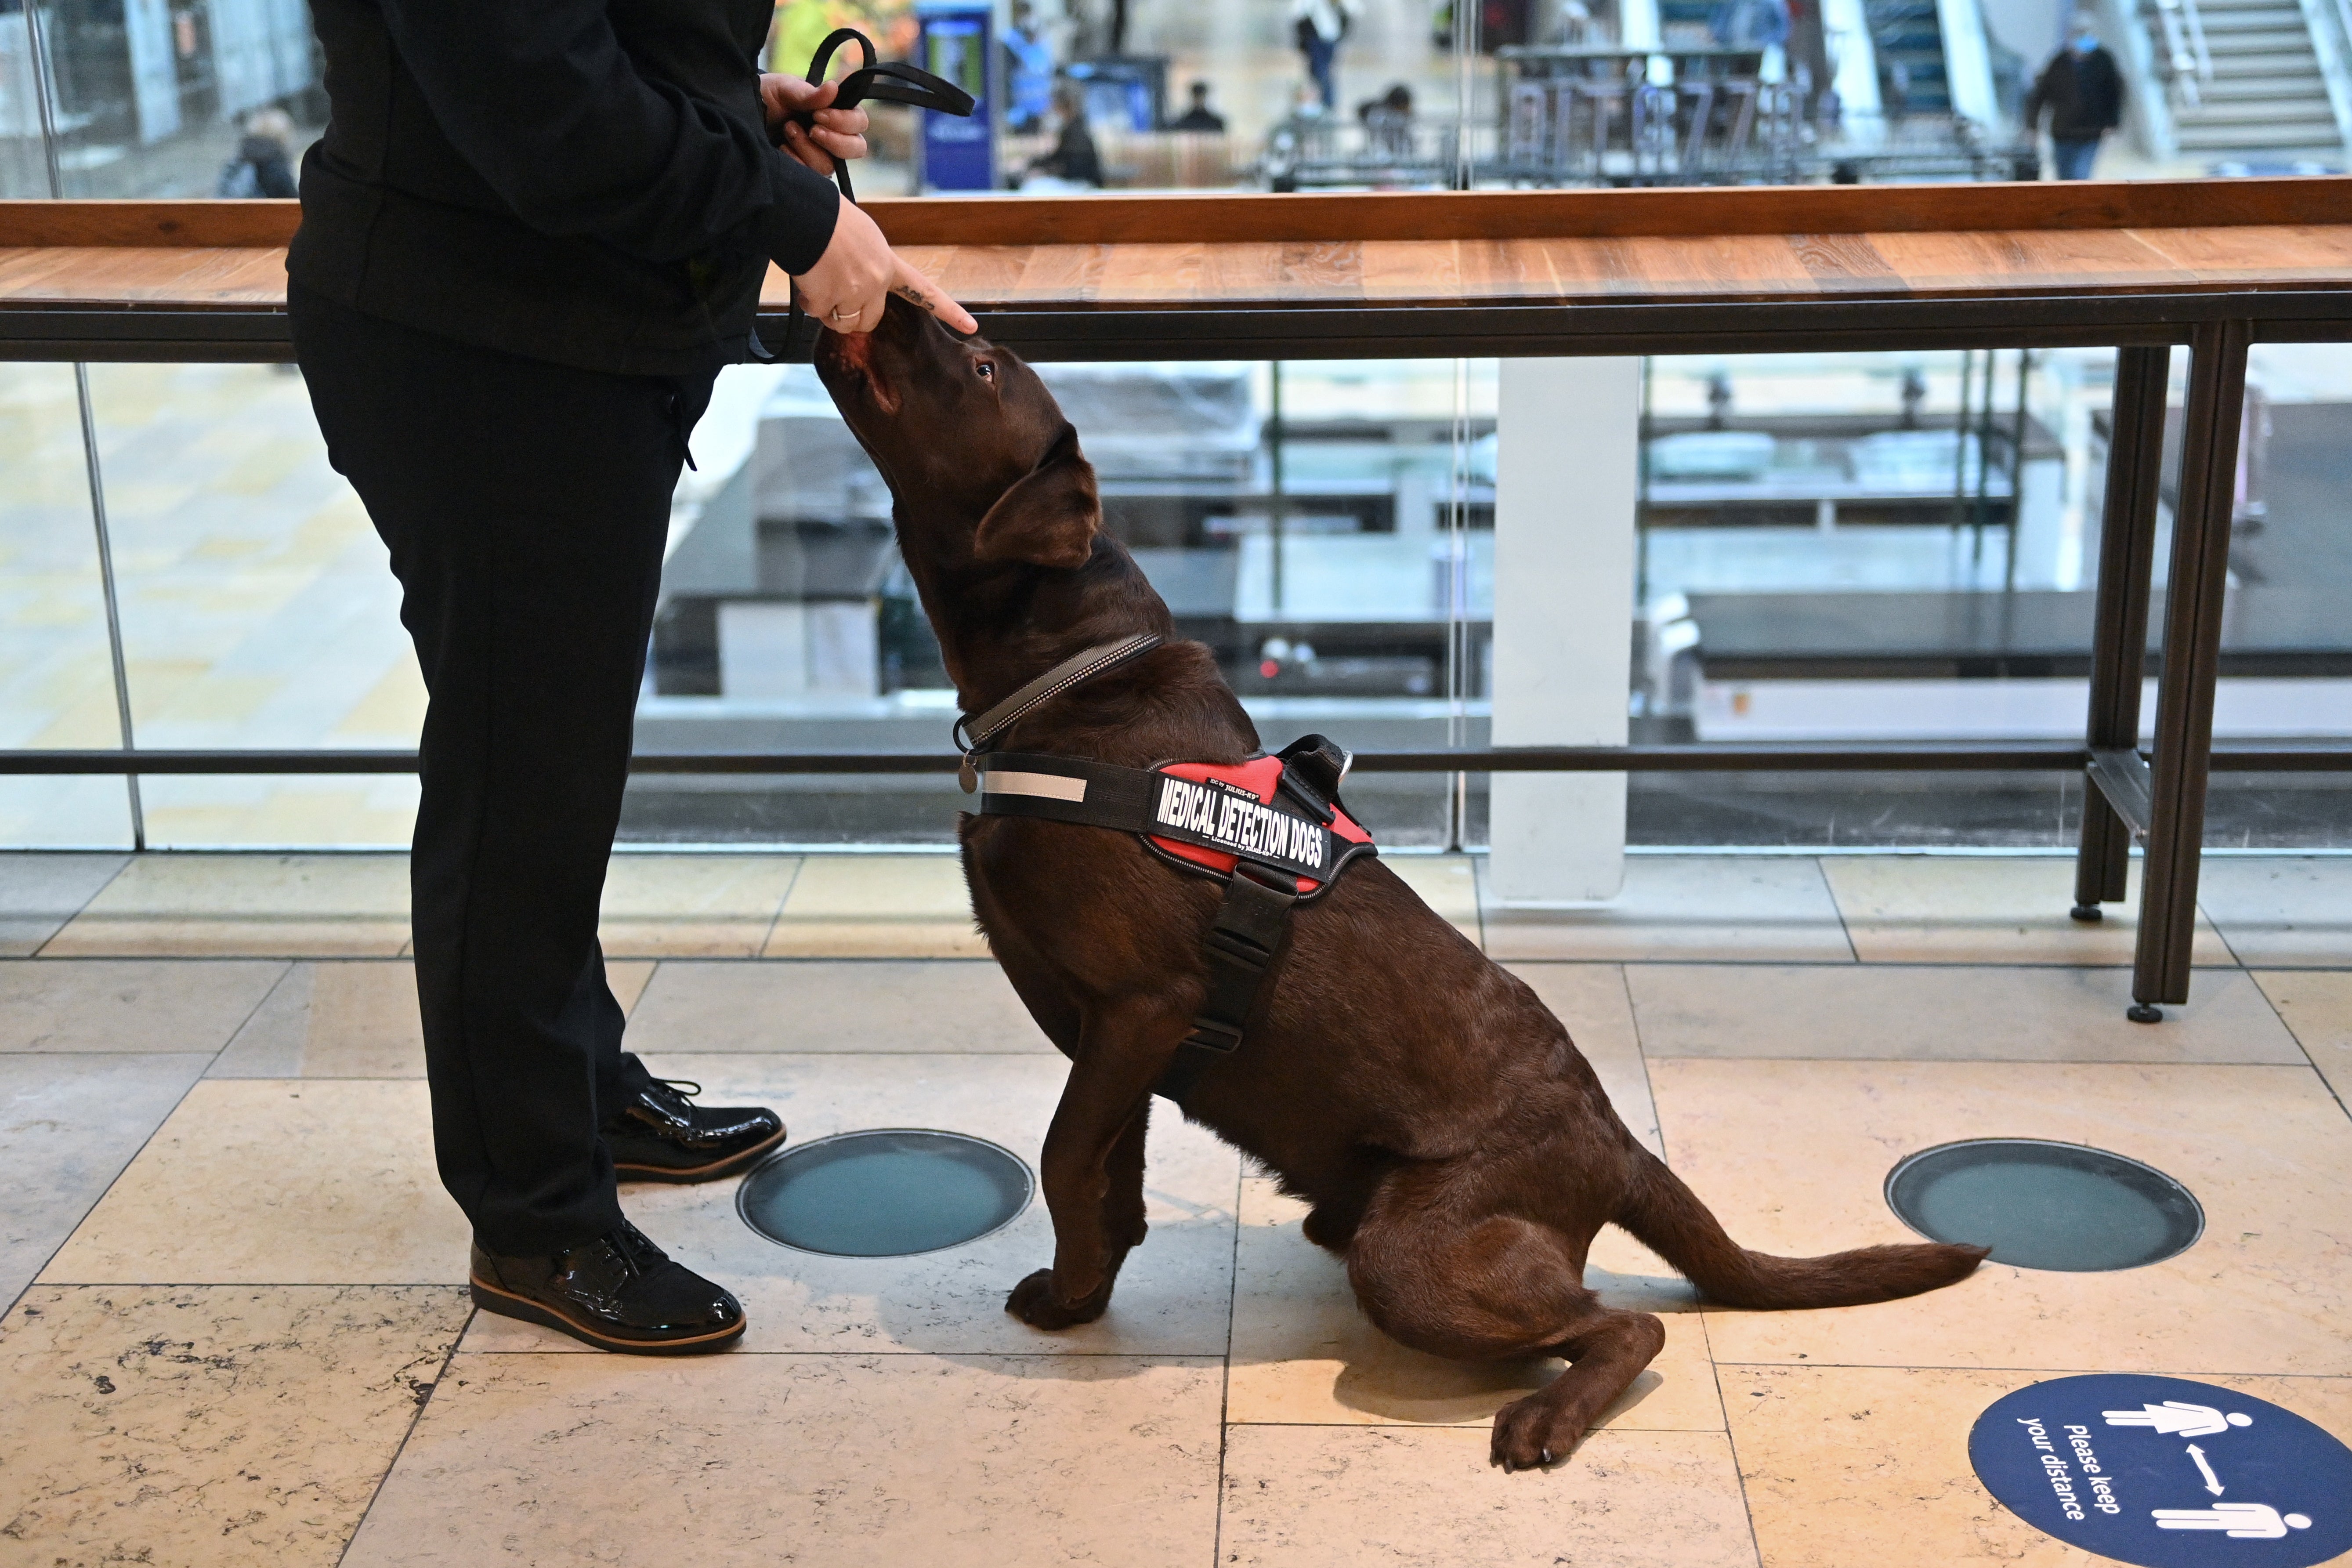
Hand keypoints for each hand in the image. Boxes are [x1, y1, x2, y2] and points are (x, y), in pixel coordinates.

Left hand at [761, 74, 867, 174]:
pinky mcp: (806, 173)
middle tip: (812, 130)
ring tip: (788, 130)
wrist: (744, 115)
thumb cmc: (768, 97)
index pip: (859, 122)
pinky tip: (783, 147)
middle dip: (835, 141)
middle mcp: (834, 137)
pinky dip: (796, 161)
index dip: (844, 121)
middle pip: (856, 148)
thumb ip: (808, 93)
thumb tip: (833, 87)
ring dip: (808, 149)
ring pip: (830, 165)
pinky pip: (811, 177)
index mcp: (836, 113)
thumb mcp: (784, 89)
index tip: (818, 115)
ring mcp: (821, 157)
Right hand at [793, 199, 977, 336]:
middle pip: (870, 320)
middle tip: (834, 293)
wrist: (804, 212)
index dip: (947, 310)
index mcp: (887, 263)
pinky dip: (809, 302)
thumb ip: (869, 265)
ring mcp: (855, 292)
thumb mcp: (862, 237)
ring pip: (843, 323)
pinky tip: (807, 279)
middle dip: (851, 315)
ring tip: (818, 281)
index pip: (923, 291)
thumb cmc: (827, 218)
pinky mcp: (830, 300)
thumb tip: (854, 289)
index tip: (970, 325)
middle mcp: (877, 281)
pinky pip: (818, 313)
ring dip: (828, 310)